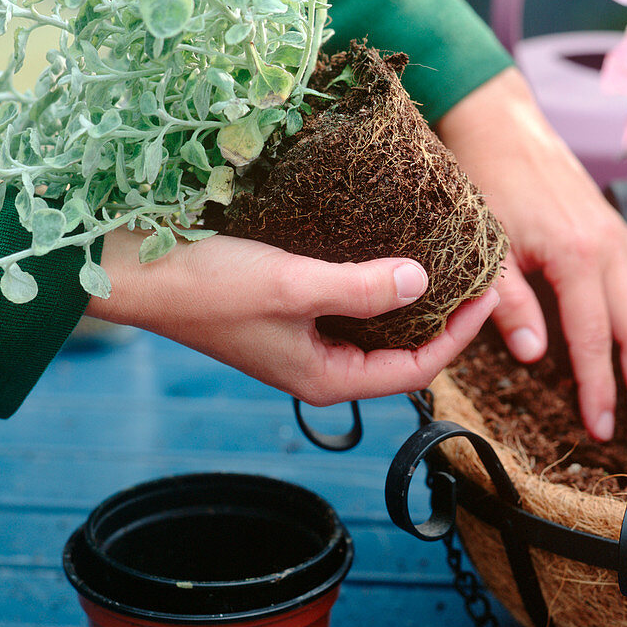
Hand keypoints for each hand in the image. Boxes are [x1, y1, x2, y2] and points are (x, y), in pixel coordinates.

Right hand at [85, 227, 498, 403]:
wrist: (134, 272)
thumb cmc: (207, 286)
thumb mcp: (292, 286)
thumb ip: (360, 288)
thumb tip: (421, 282)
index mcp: (328, 377)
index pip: (419, 368)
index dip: (462, 333)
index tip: (492, 290)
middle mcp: (322, 365)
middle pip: (405, 348)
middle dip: (447, 315)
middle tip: (481, 272)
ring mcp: (307, 339)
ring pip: (380, 325)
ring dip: (416, 296)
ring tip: (451, 257)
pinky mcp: (292, 310)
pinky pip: (353, 301)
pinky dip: (381, 280)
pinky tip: (395, 249)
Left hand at [437, 67, 626, 445]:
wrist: (502, 126)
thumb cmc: (488, 184)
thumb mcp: (487, 245)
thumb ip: (510, 301)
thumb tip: (532, 356)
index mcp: (575, 256)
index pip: (593, 338)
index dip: (601, 387)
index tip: (605, 430)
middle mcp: (610, 249)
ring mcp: (621, 238)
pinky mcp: (621, 230)